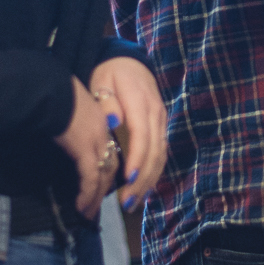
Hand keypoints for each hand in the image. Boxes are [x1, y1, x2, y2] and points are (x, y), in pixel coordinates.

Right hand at [55, 77, 120, 220]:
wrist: (49, 90)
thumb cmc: (55, 96)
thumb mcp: (71, 110)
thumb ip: (76, 124)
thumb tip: (70, 137)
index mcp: (103, 121)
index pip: (112, 150)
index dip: (109, 170)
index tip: (105, 185)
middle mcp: (104, 133)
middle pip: (112, 166)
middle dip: (107, 189)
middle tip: (99, 206)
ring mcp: (96, 142)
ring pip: (103, 176)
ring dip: (96, 197)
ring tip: (88, 213)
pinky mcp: (85, 150)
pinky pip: (90, 179)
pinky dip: (88, 195)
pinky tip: (81, 206)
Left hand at [90, 56, 168, 211]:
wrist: (128, 61)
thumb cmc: (110, 73)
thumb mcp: (102, 80)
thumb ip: (106, 100)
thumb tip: (114, 120)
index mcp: (141, 101)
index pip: (142, 134)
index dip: (137, 158)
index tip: (129, 179)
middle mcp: (156, 113)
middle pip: (154, 150)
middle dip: (143, 178)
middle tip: (127, 202)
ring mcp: (161, 120)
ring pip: (160, 154)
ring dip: (149, 180)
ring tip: (133, 202)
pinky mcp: (161, 127)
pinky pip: (160, 152)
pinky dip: (153, 172)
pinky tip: (142, 188)